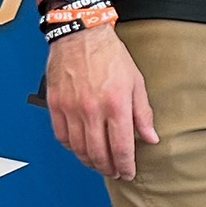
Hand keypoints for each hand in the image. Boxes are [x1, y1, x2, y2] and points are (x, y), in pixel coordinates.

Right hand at [44, 25, 158, 179]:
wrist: (81, 34)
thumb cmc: (110, 54)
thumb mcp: (136, 81)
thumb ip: (143, 113)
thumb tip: (150, 137)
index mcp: (116, 103)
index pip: (121, 146)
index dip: (126, 164)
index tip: (128, 172)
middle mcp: (92, 109)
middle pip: (98, 153)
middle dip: (108, 168)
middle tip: (114, 172)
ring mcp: (71, 108)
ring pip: (78, 148)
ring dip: (89, 161)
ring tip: (99, 163)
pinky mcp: (56, 105)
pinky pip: (61, 136)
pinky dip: (71, 147)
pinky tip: (80, 147)